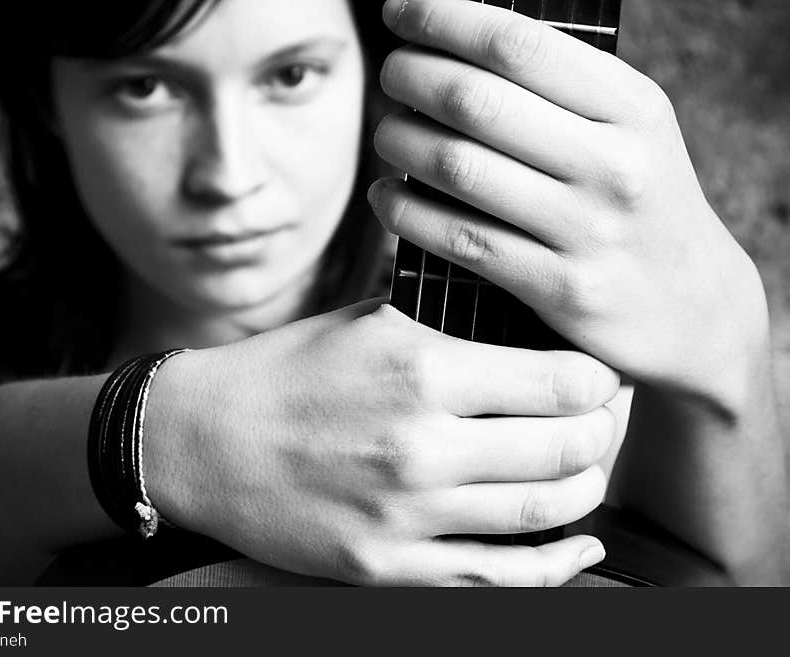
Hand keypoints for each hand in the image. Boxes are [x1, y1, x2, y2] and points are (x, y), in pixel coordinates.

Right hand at [146, 300, 619, 585]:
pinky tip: (582, 544)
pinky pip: (497, 577)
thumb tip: (523, 321)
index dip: (600, 380)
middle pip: (565, 448)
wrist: (204, 440)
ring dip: (588, 492)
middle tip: (606, 421)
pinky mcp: (387, 565)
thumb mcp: (366, 320)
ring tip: (589, 472)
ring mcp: (406, 513)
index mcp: (421, 369)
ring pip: (543, 513)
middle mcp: (421, 444)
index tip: (602, 379)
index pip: (561, 382)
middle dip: (605, 433)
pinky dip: (556, 565)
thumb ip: (447, 319)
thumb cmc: (286, 372)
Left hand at [368, 0, 769, 412]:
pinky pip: (459, 240)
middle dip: (411, 77)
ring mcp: (588, 232)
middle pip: (477, 102)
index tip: (400, 11)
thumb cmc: (639, 202)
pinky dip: (406, 212)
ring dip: (401, 141)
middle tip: (390, 75)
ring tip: (387, 132)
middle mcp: (614, 165)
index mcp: (633, 108)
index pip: (518, 44)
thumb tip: (458, 45)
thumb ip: (563, 90)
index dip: (443, 20)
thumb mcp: (630, 132)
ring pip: (459, 169)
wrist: (692, 307)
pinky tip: (385, 196)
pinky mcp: (560, 290)